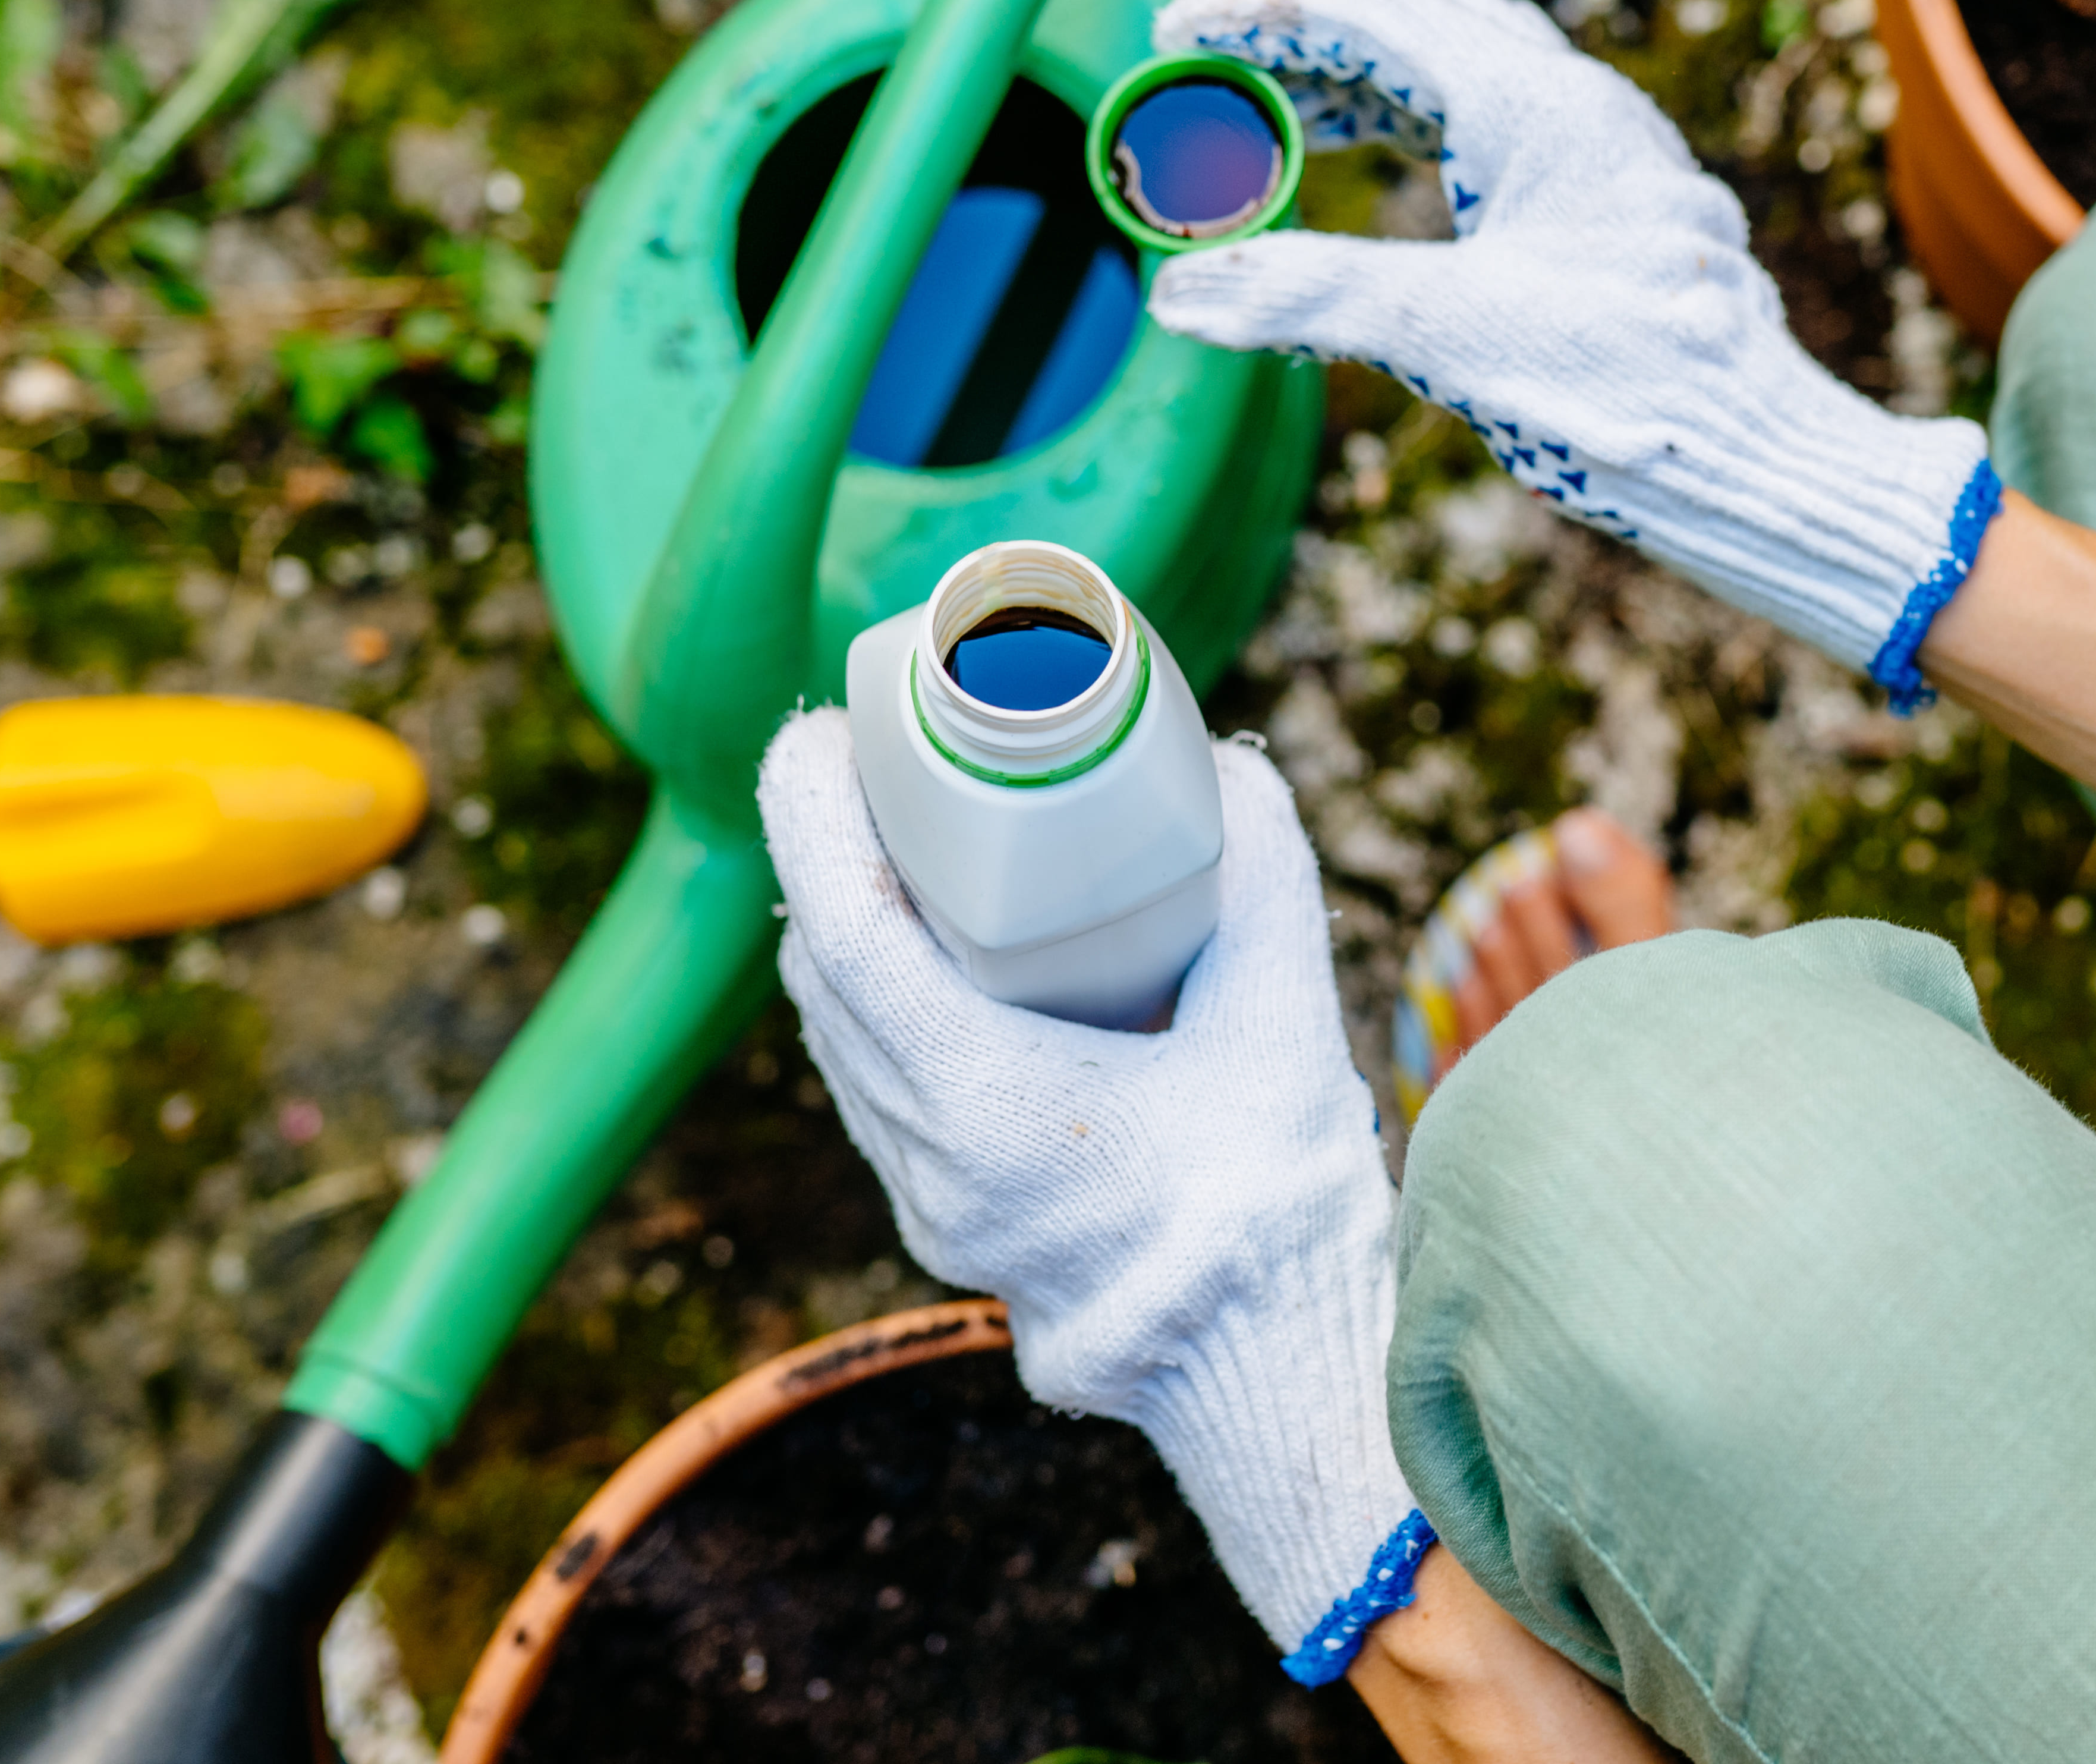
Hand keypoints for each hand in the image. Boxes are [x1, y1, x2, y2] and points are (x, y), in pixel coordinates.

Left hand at [759, 713, 1424, 1670]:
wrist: (1272, 1361)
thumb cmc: (1274, 1201)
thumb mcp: (1281, 1019)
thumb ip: (1262, 883)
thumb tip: (1232, 771)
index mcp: (984, 1107)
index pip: (846, 933)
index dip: (814, 819)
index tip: (822, 734)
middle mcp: (929, 1159)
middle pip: (824, 977)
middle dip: (828, 855)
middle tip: (876, 766)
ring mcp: (931, 1201)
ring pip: (840, 1036)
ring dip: (849, 930)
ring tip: (900, 844)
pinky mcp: (953, 1221)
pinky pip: (876, 1084)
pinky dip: (882, 1001)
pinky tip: (935, 957)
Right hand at [1146, 0, 1997, 705]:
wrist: (1764, 459)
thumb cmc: (1629, 392)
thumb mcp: (1450, 335)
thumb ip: (1310, 297)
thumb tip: (1179, 292)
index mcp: (1542, 106)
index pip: (1375, 12)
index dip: (1263, 12)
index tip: (1176, 29)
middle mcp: (1585, 106)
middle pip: (1422, 19)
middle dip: (1307, 33)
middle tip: (1214, 68)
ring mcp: (1610, 154)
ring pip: (1467, 72)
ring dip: (1361, 84)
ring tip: (1274, 126)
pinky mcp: (1618, 208)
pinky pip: (1502, 130)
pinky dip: (1419, 134)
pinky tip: (1384, 186)